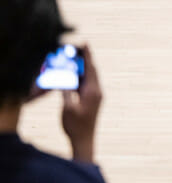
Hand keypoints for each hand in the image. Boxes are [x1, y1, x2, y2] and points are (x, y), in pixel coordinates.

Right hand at [62, 44, 100, 162]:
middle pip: (91, 70)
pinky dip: (80, 76)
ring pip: (89, 76)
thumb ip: (66, 92)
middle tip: (77, 47)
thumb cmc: (75, 126)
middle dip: (84, 58)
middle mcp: (97, 91)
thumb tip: (64, 79)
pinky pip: (87, 83)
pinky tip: (74, 73)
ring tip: (74, 57)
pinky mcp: (92, 99)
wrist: (84, 140)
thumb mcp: (68, 108)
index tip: (85, 43)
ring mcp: (95, 95)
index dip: (87, 55)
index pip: (90, 68)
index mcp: (93, 91)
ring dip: (82, 66)